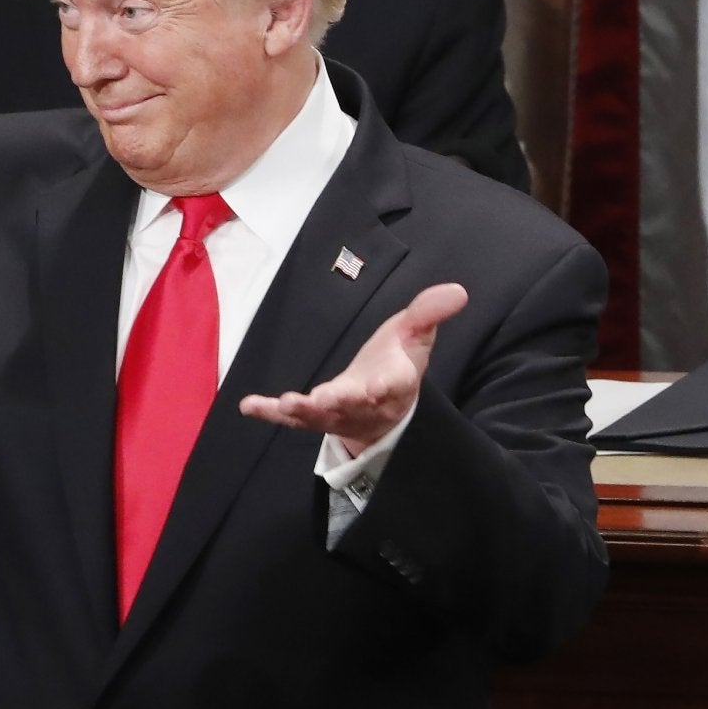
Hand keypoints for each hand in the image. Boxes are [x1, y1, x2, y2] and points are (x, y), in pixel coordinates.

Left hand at [239, 282, 467, 455]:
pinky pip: (290, 418)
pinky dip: (270, 413)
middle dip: (340, 401)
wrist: (382, 407)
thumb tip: (458, 290)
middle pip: (353, 404)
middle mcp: (364, 403)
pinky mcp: (314, 417)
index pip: (393, 385)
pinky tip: (249, 405)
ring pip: (321, 416)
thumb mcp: (415, 336)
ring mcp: (337, 414)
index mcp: (394, 383)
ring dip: (304, 410)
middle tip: (325, 398)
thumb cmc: (396, 364)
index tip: (379, 385)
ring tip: (286, 403)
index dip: (386, 386)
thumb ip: (429, 313)